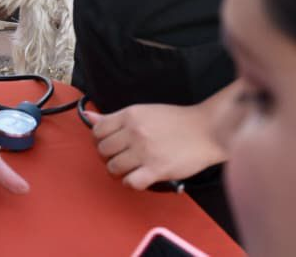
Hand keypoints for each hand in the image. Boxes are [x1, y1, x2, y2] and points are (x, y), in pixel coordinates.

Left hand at [87, 102, 225, 190]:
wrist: (206, 130)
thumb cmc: (176, 121)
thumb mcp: (143, 111)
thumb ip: (115, 118)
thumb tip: (88, 116)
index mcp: (130, 115)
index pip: (97, 130)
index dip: (101, 139)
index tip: (111, 144)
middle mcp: (134, 132)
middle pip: (103, 150)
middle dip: (109, 156)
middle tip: (122, 158)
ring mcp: (144, 151)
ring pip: (113, 167)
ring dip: (119, 171)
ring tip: (131, 168)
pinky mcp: (157, 169)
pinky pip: (131, 182)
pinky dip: (132, 183)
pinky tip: (139, 178)